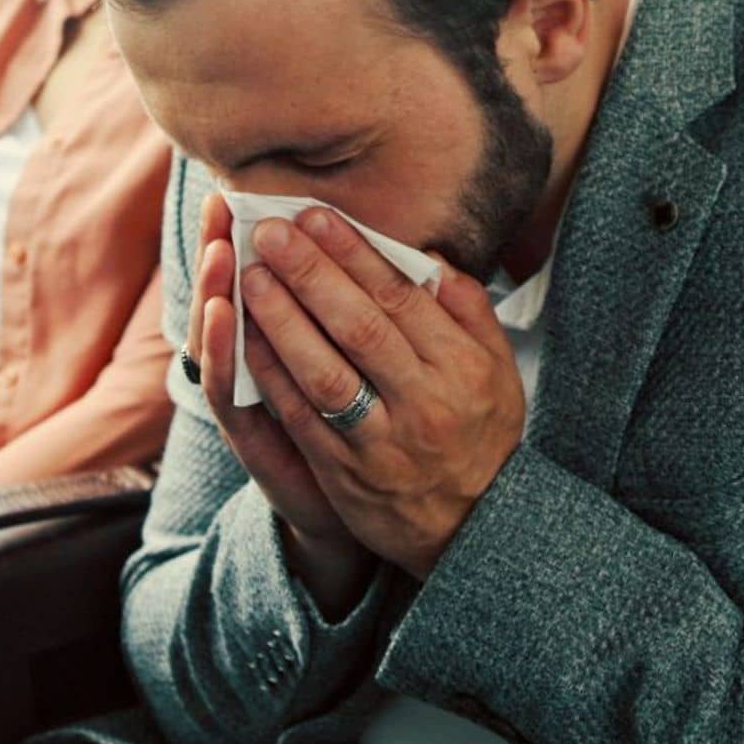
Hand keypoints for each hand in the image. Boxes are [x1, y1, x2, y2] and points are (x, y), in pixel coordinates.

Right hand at [184, 194, 371, 614]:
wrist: (355, 515)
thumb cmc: (362, 426)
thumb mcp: (366, 362)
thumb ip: (365, 310)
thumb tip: (384, 248)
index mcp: (281, 340)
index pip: (249, 277)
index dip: (239, 236)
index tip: (234, 190)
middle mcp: (253, 366)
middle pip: (224, 295)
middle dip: (221, 248)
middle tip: (218, 204)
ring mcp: (247, 402)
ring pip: (217, 339)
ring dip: (216, 290)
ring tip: (219, 248)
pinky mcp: (249, 440)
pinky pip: (230, 392)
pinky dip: (223, 353)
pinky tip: (221, 317)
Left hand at [239, 207, 525, 578]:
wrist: (476, 528)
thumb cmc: (482, 431)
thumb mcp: (499, 368)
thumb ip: (468, 309)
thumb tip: (429, 256)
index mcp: (462, 367)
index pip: (400, 298)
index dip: (353, 253)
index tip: (314, 216)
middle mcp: (424, 401)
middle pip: (359, 327)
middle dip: (309, 273)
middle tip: (268, 230)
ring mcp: (382, 441)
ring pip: (325, 372)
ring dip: (282, 319)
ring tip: (249, 273)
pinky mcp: (346, 473)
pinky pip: (301, 417)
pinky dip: (271, 374)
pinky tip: (244, 337)